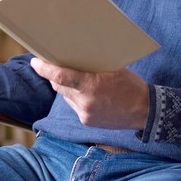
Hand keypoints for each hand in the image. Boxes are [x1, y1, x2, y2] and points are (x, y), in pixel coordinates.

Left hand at [30, 59, 148, 129]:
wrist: (145, 112)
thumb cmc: (130, 86)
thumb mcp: (112, 70)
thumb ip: (90, 67)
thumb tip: (71, 59)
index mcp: (90, 86)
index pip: (59, 76)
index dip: (44, 69)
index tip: (35, 62)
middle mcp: (84, 102)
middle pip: (59, 86)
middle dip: (55, 76)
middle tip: (53, 65)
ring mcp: (85, 114)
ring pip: (65, 96)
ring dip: (66, 87)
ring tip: (77, 80)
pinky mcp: (86, 121)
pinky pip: (74, 105)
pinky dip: (75, 98)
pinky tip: (87, 93)